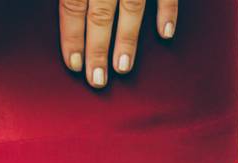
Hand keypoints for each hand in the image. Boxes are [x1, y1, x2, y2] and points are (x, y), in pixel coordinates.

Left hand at [60, 0, 177, 88]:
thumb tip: (69, 13)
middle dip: (98, 49)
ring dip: (127, 39)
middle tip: (97, 79)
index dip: (72, 36)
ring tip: (123, 68)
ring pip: (131, 6)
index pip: (73, 5)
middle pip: (100, 14)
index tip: (74, 64)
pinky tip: (165, 34)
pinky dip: (167, 12)